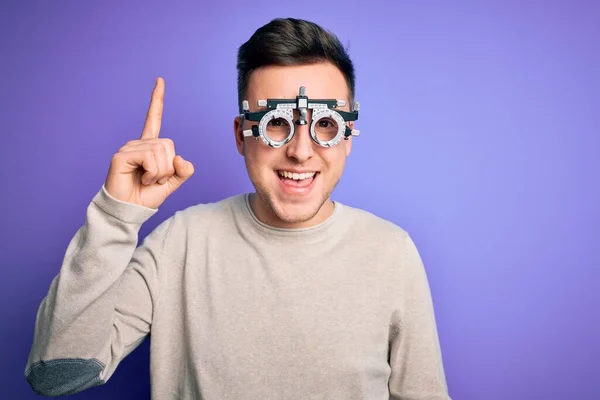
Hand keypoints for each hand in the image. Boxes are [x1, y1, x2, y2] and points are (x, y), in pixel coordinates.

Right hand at [104, 77, 193, 208]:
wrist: (131, 210)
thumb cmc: (147, 196)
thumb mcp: (173, 183)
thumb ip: (183, 170)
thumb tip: (179, 158)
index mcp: (150, 146)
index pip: (154, 119)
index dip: (157, 100)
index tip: (160, 80)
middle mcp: (139, 143)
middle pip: (168, 145)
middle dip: (168, 168)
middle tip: (155, 180)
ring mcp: (129, 148)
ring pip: (160, 152)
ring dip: (159, 173)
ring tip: (147, 180)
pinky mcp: (121, 156)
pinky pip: (149, 158)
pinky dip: (151, 173)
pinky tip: (140, 179)